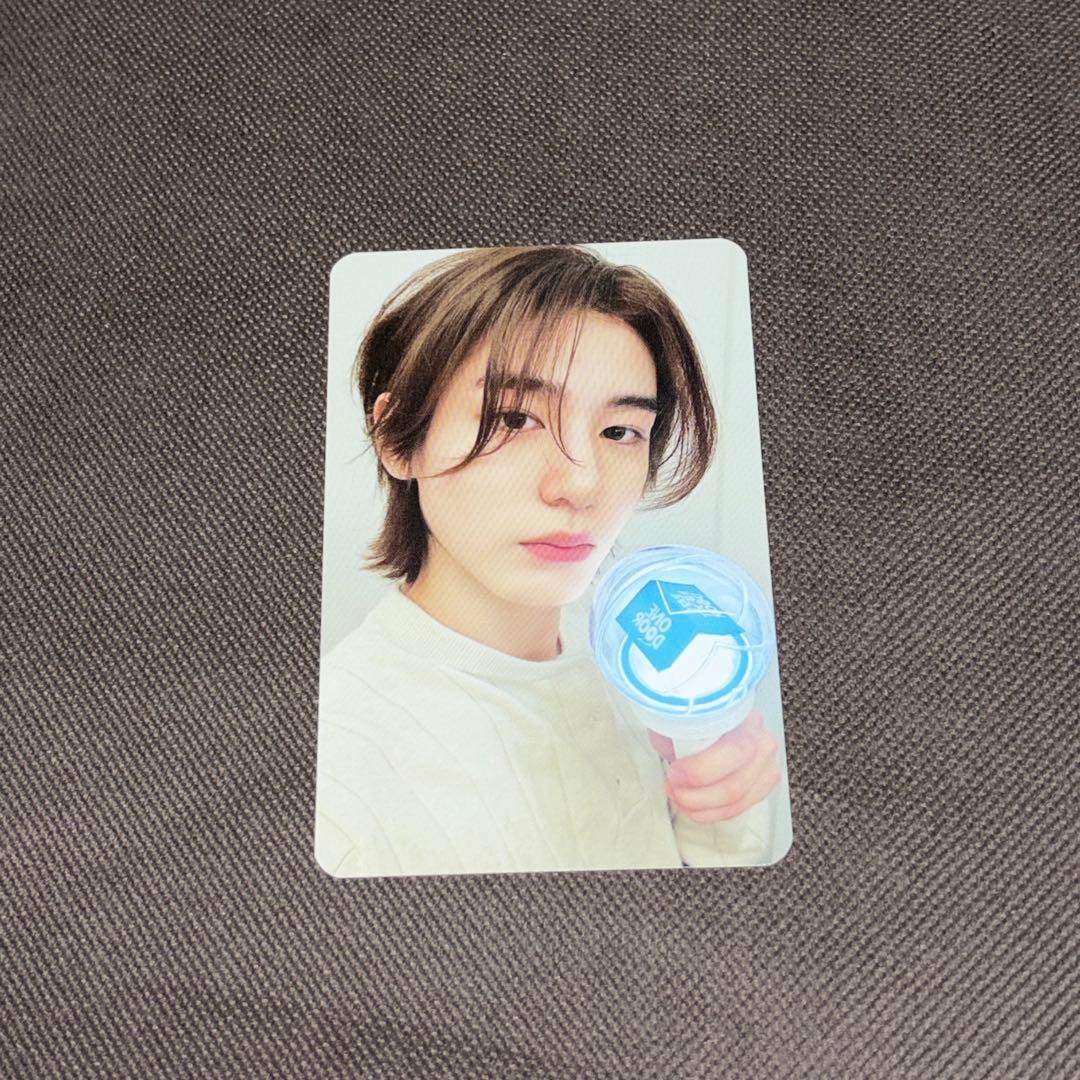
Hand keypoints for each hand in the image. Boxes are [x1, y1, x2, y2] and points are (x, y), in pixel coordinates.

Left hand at [662, 709, 781, 823]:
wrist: (700, 719)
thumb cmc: (690, 717)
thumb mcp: (681, 715)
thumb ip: (684, 730)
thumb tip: (676, 752)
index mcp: (744, 715)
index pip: (734, 751)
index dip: (700, 770)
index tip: (673, 773)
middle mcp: (761, 739)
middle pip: (737, 783)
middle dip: (697, 794)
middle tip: (672, 788)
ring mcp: (766, 763)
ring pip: (739, 799)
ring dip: (703, 805)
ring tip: (679, 797)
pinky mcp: (762, 783)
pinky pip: (740, 807)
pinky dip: (713, 812)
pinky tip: (693, 808)